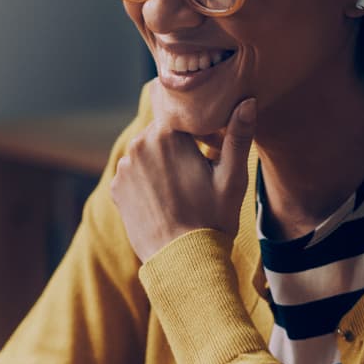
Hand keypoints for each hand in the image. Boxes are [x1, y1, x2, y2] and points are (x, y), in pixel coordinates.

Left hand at [111, 89, 256, 261]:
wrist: (183, 262)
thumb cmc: (212, 219)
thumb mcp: (233, 178)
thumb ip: (238, 136)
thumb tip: (247, 101)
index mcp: (166, 134)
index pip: (184, 116)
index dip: (201, 132)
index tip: (212, 152)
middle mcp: (138, 145)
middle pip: (163, 134)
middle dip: (179, 147)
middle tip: (198, 173)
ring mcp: (124, 168)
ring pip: (148, 153)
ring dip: (162, 163)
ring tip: (182, 191)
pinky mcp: (116, 189)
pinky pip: (134, 174)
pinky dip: (148, 182)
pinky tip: (165, 201)